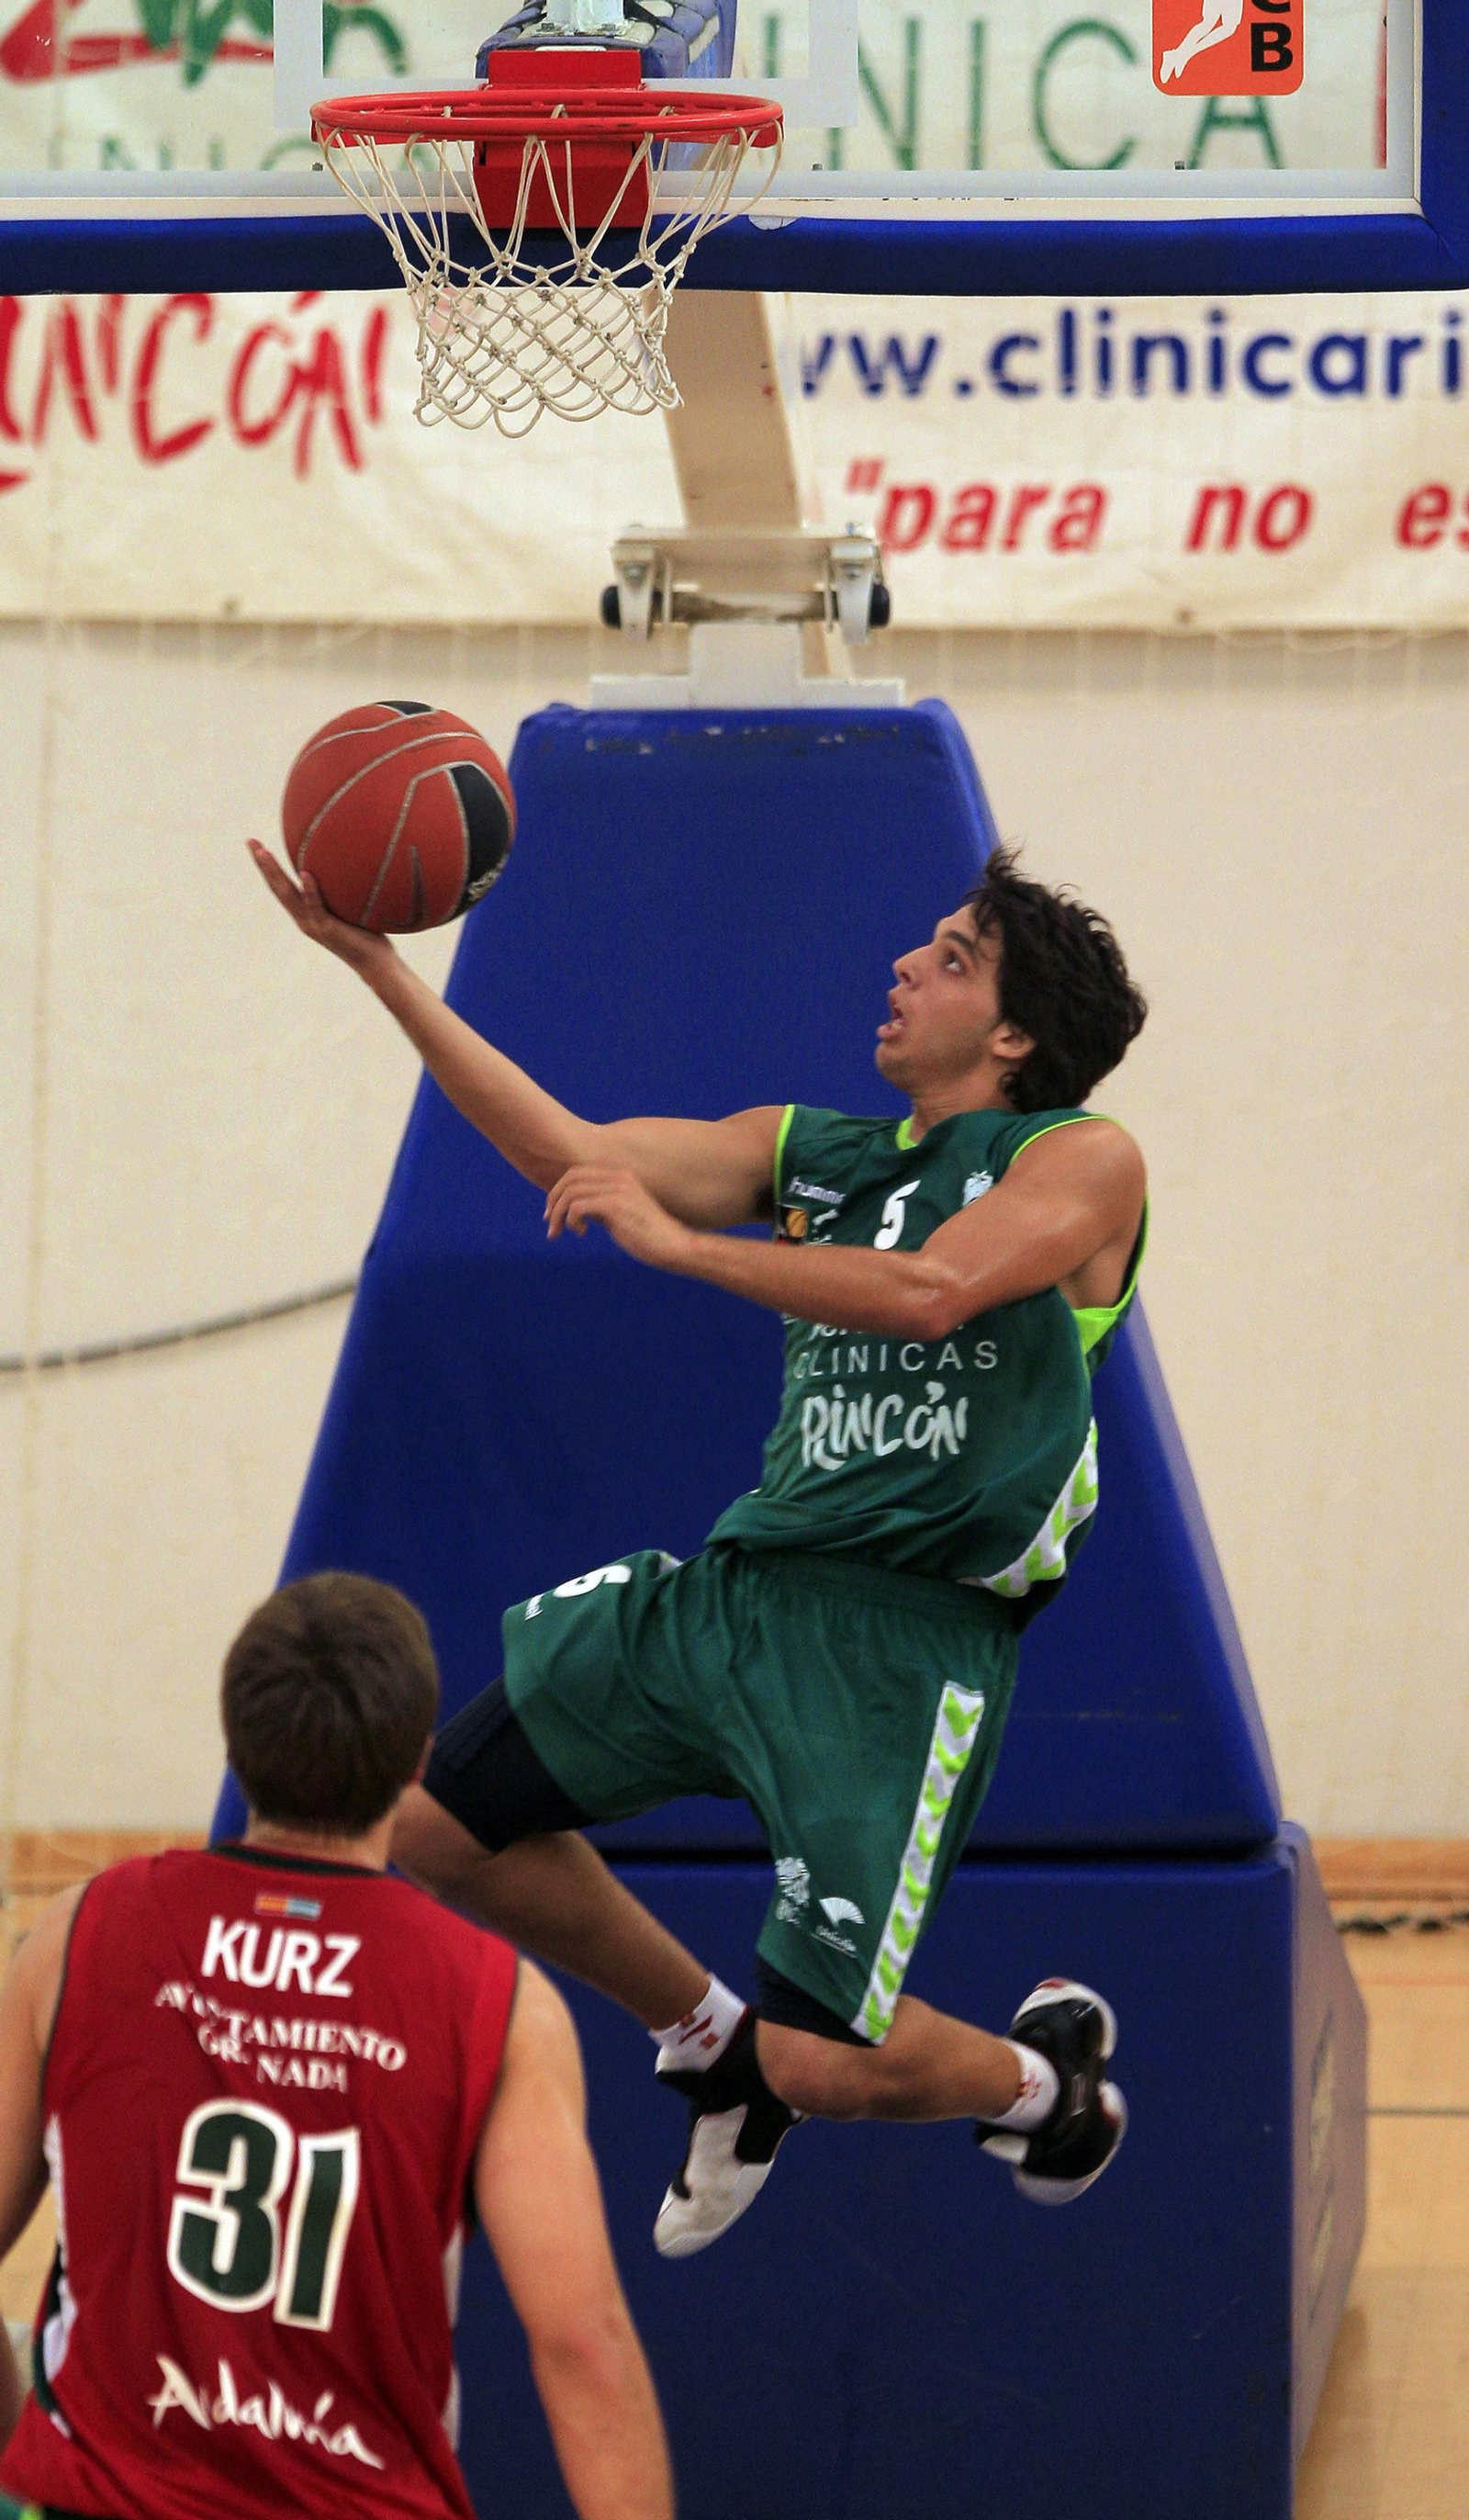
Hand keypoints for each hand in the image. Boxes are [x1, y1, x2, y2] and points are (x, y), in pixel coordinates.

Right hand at [246, 839, 396, 977]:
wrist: (375, 962)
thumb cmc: (367, 932)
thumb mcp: (350, 905)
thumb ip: (342, 887)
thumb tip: (350, 857)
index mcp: (305, 912)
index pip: (281, 885)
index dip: (267, 866)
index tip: (255, 844)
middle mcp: (303, 918)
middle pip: (277, 887)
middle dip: (263, 864)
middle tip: (250, 841)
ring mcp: (313, 924)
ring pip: (288, 895)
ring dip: (274, 872)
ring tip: (264, 852)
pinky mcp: (327, 929)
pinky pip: (316, 907)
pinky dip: (310, 891)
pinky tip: (305, 874)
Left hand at [545, 1165, 696, 1271]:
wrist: (673, 1246)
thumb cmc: (648, 1236)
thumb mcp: (620, 1214)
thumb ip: (600, 1206)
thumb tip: (576, 1208)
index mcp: (620, 1176)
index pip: (578, 1172)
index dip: (559, 1191)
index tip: (554, 1213)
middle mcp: (619, 1177)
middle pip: (570, 1178)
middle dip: (554, 1200)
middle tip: (550, 1223)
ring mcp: (617, 1189)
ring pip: (571, 1193)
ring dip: (559, 1214)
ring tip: (560, 1231)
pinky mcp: (615, 1205)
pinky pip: (578, 1207)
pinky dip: (572, 1220)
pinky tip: (582, 1232)